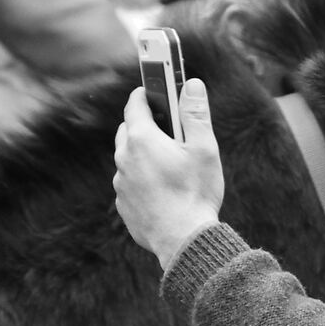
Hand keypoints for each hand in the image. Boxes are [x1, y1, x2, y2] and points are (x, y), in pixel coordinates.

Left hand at [114, 78, 225, 267]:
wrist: (183, 241)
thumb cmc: (195, 193)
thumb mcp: (203, 149)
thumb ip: (196, 113)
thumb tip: (192, 84)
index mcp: (142, 139)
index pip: (135, 103)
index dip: (146, 93)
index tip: (155, 89)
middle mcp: (124, 158)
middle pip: (128, 130)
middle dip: (144, 124)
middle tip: (167, 129)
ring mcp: (121, 183)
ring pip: (128, 159)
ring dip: (143, 155)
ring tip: (168, 164)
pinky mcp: (124, 205)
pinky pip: (130, 184)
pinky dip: (142, 180)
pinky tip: (163, 191)